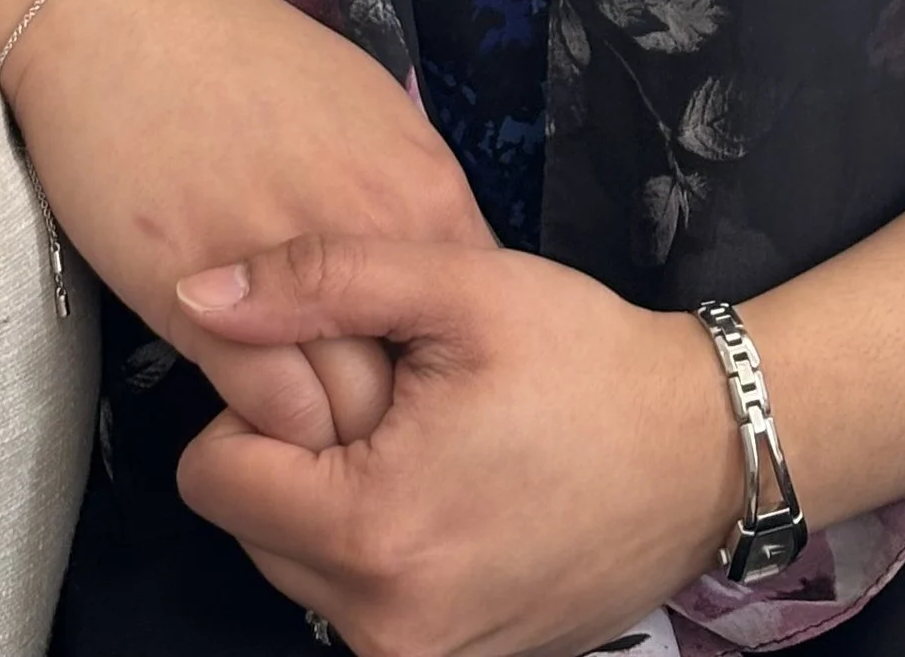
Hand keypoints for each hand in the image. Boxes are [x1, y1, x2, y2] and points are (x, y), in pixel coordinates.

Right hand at [0, 0, 490, 450]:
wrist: (118, 17)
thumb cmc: (236, 54)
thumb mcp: (362, 109)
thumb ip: (401, 197)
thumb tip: (429, 274)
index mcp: (422, 185)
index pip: (471, 325)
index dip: (439, 364)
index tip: (399, 372)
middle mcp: (376, 233)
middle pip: (420, 384)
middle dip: (389, 414)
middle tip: (346, 412)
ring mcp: (295, 273)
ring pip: (351, 416)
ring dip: (326, 433)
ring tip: (295, 415)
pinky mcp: (211, 308)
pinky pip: (273, 413)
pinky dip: (264, 428)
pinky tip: (241, 395)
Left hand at [172, 235, 743, 656]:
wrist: (706, 450)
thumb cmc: (585, 359)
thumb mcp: (458, 285)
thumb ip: (317, 281)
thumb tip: (198, 295)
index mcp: (373, 531)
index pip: (212, 474)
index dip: (263, 404)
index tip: (345, 371)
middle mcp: (386, 624)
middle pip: (254, 525)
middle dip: (302, 457)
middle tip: (399, 401)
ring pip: (303, 569)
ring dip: (341, 504)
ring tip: (432, 444)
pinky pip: (365, 605)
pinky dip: (387, 549)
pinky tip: (456, 493)